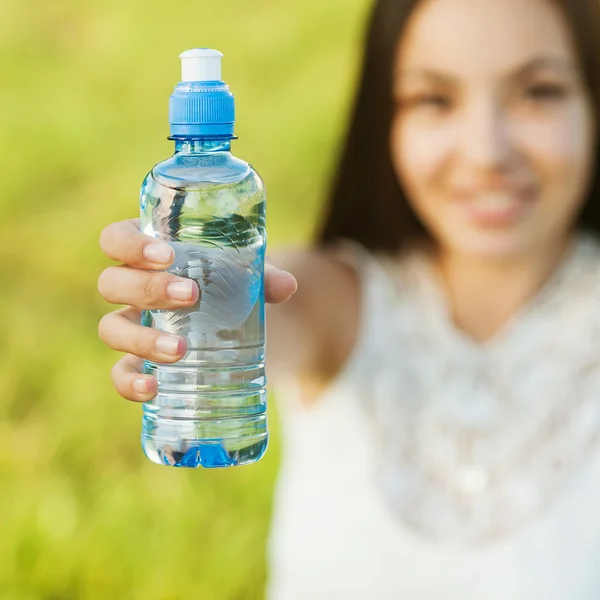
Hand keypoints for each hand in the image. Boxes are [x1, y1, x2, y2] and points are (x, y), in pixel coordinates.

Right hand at [97, 218, 296, 402]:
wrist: (237, 323)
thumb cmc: (231, 285)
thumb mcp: (246, 276)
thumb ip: (263, 277)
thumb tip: (289, 286)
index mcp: (149, 255)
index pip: (116, 239)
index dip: (130, 244)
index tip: (167, 255)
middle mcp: (132, 288)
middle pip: (112, 283)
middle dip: (147, 289)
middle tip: (190, 295)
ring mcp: (132, 326)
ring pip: (111, 329)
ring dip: (141, 339)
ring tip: (180, 349)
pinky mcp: (140, 361)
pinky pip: (120, 372)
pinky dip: (129, 382)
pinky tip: (153, 388)